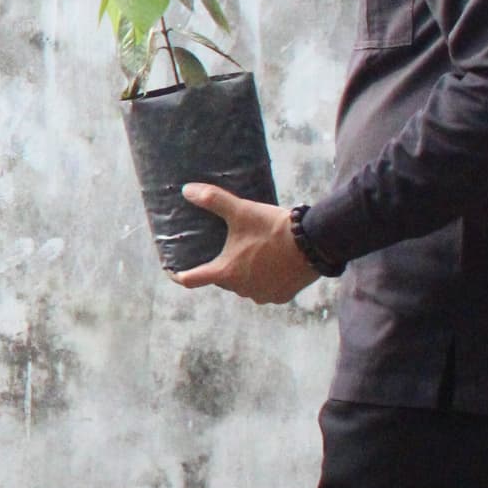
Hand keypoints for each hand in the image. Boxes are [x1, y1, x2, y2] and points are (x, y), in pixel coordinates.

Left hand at [172, 186, 317, 305]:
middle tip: (229, 248)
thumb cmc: (273, 228)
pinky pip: (266, 290)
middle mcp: (241, 289)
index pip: (191, 280)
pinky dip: (266, 280)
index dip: (178, 275)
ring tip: (254, 254)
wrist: (314, 242)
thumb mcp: (241, 211)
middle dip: (222, 266)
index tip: (172, 271)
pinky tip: (272, 265)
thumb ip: (213, 201)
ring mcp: (262, 295)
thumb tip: (186, 190)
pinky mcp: (281, 297)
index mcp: (226, 272)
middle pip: (222, 279)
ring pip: (245, 285)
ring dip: (245, 273)